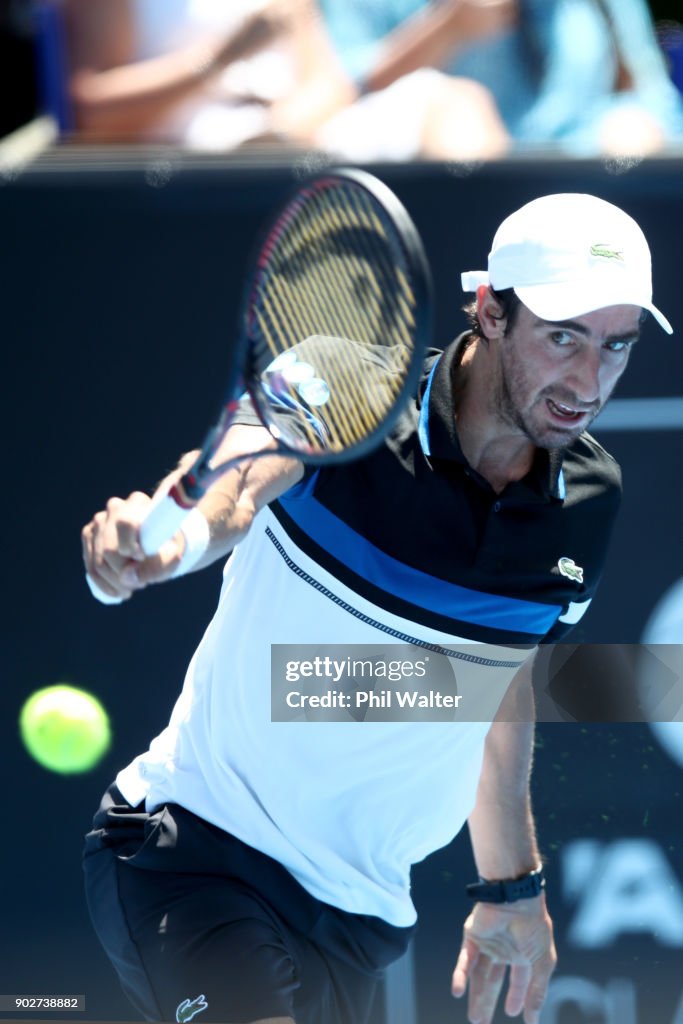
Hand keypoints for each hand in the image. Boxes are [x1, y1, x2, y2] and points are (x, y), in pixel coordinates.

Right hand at [81, 491, 184, 601]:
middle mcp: (115, 508)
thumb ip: (154, 569)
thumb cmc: (167, 549)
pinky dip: (102, 583)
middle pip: (109, 549)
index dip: (130, 547)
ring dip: (114, 582)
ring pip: (98, 561)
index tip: (142, 559)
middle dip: (123, 575)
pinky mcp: (89, 534)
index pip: (126, 524)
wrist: (158, 543)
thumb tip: (126, 577)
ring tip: (130, 588)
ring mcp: (99, 521)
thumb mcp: (170, 561)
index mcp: (139, 504)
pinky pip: (89, 564)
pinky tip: (116, 590)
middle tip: (141, 584)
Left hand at [451, 895, 555, 1023]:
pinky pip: (465, 960)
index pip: (518, 980)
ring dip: (476, 996)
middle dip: (488, 1002)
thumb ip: (537, 990)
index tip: (515, 1015)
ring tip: (475, 1020)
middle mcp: (504, 948)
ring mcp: (487, 943)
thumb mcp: (542, 962)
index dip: (517, 997)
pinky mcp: (472, 936)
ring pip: (479, 975)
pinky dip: (460, 976)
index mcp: (522, 952)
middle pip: (493, 981)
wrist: (516, 898)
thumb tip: (534, 1020)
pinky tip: (457, 992)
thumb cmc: (533, 927)